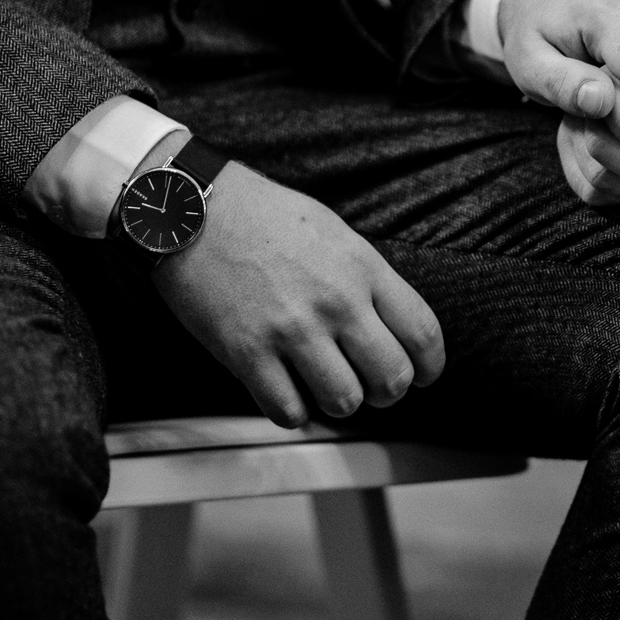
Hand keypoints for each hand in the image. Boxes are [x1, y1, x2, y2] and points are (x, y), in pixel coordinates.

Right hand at [151, 161, 443, 424]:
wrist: (189, 209)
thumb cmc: (261, 216)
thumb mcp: (334, 233)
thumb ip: (367, 279)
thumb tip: (392, 327)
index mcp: (362, 267)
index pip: (423, 333)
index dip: (430, 367)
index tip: (422, 375)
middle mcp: (335, 301)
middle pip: (392, 378)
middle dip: (387, 393)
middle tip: (370, 386)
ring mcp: (291, 330)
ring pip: (344, 401)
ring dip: (338, 402)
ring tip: (324, 386)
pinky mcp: (246, 353)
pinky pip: (288, 411)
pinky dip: (292, 410)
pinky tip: (285, 390)